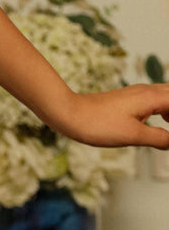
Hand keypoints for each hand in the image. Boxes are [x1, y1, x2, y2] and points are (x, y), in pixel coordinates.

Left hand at [54, 84, 168, 149]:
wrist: (70, 114)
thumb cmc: (98, 124)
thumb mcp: (133, 136)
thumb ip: (159, 138)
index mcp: (150, 97)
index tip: (168, 130)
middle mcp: (145, 91)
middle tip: (168, 125)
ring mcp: (136, 93)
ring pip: (165, 95)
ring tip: (168, 123)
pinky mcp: (128, 99)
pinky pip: (154, 99)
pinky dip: (163, 108)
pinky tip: (161, 120)